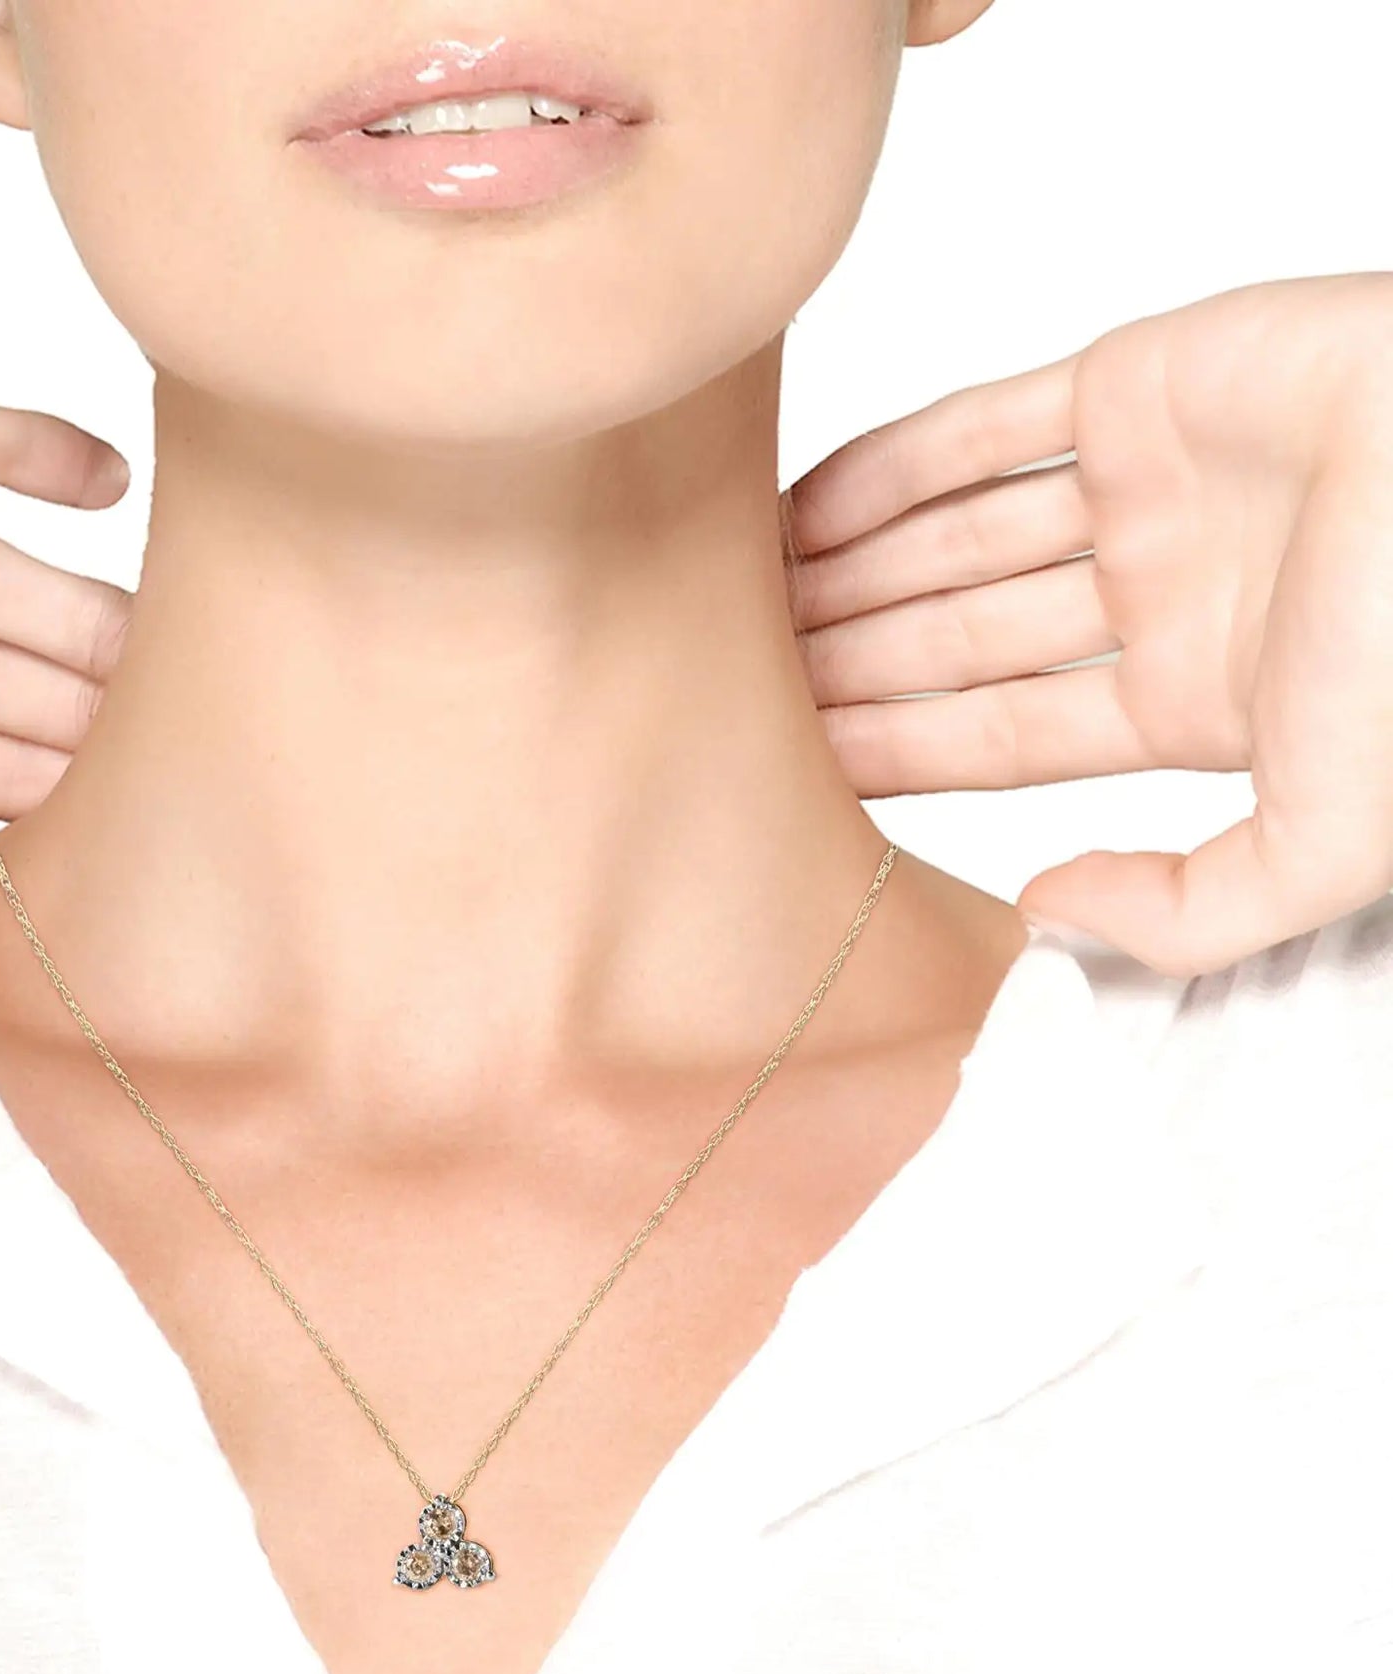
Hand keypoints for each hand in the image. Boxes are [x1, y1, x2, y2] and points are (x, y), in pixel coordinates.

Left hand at [780, 272, 1392, 977]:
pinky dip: (888, 468)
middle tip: (726, 684)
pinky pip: (981, 431)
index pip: (996, 737)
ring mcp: (1144, 490)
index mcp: (1191, 702)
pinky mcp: (1138, 383)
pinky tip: (799, 513)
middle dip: (848, 661)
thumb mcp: (1328, 842)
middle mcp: (1156, 598)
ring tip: (735, 605)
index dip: (889, 749)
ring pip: (953, 540)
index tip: (782, 765)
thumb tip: (1041, 907)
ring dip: (848, 571)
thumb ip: (1192, 909)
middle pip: (957, 640)